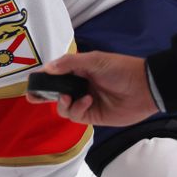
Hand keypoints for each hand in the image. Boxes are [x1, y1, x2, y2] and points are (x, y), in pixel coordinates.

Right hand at [26, 52, 158, 126]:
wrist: (145, 87)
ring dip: (62, 103)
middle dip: (42, 95)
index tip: (31, 81)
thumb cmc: (121, 69)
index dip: (43, 78)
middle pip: (54, 93)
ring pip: (62, 107)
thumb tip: (47, 68)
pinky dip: (77, 108)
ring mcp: (85, 102)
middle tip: (32, 97)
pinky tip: (87, 101)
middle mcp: (79, 87)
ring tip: (67, 97)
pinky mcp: (92, 116)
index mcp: (78, 71)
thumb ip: (69, 63)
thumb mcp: (94, 60)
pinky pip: (75, 115)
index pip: (55, 75)